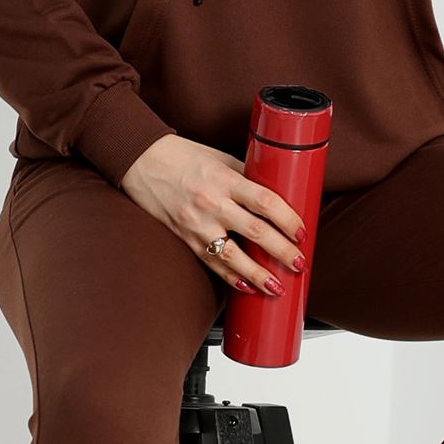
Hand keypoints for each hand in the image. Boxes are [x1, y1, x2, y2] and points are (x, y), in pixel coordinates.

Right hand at [119, 134, 307, 295]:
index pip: (265, 201)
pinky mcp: (185, 238)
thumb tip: (276, 196)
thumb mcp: (220, 159)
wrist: (141, 162)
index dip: (288, 219)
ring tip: (277, 286)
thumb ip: (246, 177)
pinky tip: (247, 287)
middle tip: (299, 263)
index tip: (301, 232)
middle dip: (282, 251)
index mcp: (225, 179)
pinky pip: (212, 263)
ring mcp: (197, 224)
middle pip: (256, 232)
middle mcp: (212, 203)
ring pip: (234, 256)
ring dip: (259, 275)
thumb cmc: (183, 157)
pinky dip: (231, 278)